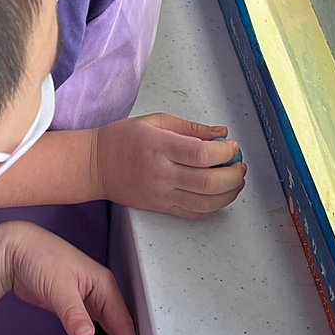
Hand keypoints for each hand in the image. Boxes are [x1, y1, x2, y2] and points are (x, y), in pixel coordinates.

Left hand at [0, 221, 141, 334]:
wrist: (11, 250)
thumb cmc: (37, 256)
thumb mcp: (58, 285)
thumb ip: (74, 313)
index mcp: (103, 285)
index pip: (122, 322)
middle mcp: (99, 293)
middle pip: (118, 331)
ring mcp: (85, 301)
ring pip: (104, 334)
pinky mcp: (70, 309)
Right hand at [92, 115, 245, 217]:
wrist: (95, 166)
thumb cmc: (122, 140)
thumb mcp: (155, 121)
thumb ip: (190, 128)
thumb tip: (220, 133)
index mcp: (159, 146)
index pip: (201, 153)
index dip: (224, 151)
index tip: (233, 146)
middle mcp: (161, 173)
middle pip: (208, 181)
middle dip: (233, 175)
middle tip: (239, 165)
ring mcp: (161, 194)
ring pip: (204, 202)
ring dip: (228, 194)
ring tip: (235, 181)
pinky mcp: (161, 207)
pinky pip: (193, 213)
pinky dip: (213, 207)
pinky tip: (219, 195)